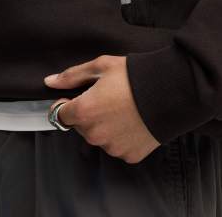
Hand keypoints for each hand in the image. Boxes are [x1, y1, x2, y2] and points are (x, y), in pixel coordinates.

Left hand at [44, 55, 159, 163]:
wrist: (170, 92)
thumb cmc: (136, 77)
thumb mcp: (103, 66)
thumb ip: (73, 75)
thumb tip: (50, 81)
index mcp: (84, 111)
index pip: (60, 115)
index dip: (68, 104)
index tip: (81, 97)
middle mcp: (94, 134)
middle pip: (81, 126)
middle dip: (90, 114)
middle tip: (109, 99)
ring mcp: (112, 147)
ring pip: (100, 137)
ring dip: (106, 126)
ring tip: (125, 109)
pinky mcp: (129, 155)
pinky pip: (118, 146)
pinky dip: (123, 136)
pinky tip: (134, 121)